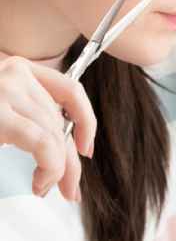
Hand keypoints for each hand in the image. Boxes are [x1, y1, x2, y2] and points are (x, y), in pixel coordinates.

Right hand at [0, 56, 96, 201]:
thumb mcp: (1, 108)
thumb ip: (24, 116)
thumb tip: (59, 147)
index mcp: (16, 69)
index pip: (69, 90)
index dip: (85, 121)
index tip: (84, 148)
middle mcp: (14, 73)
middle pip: (60, 118)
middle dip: (70, 158)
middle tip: (70, 188)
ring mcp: (4, 89)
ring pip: (54, 132)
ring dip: (59, 168)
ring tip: (47, 187)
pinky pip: (42, 142)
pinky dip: (51, 165)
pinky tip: (41, 181)